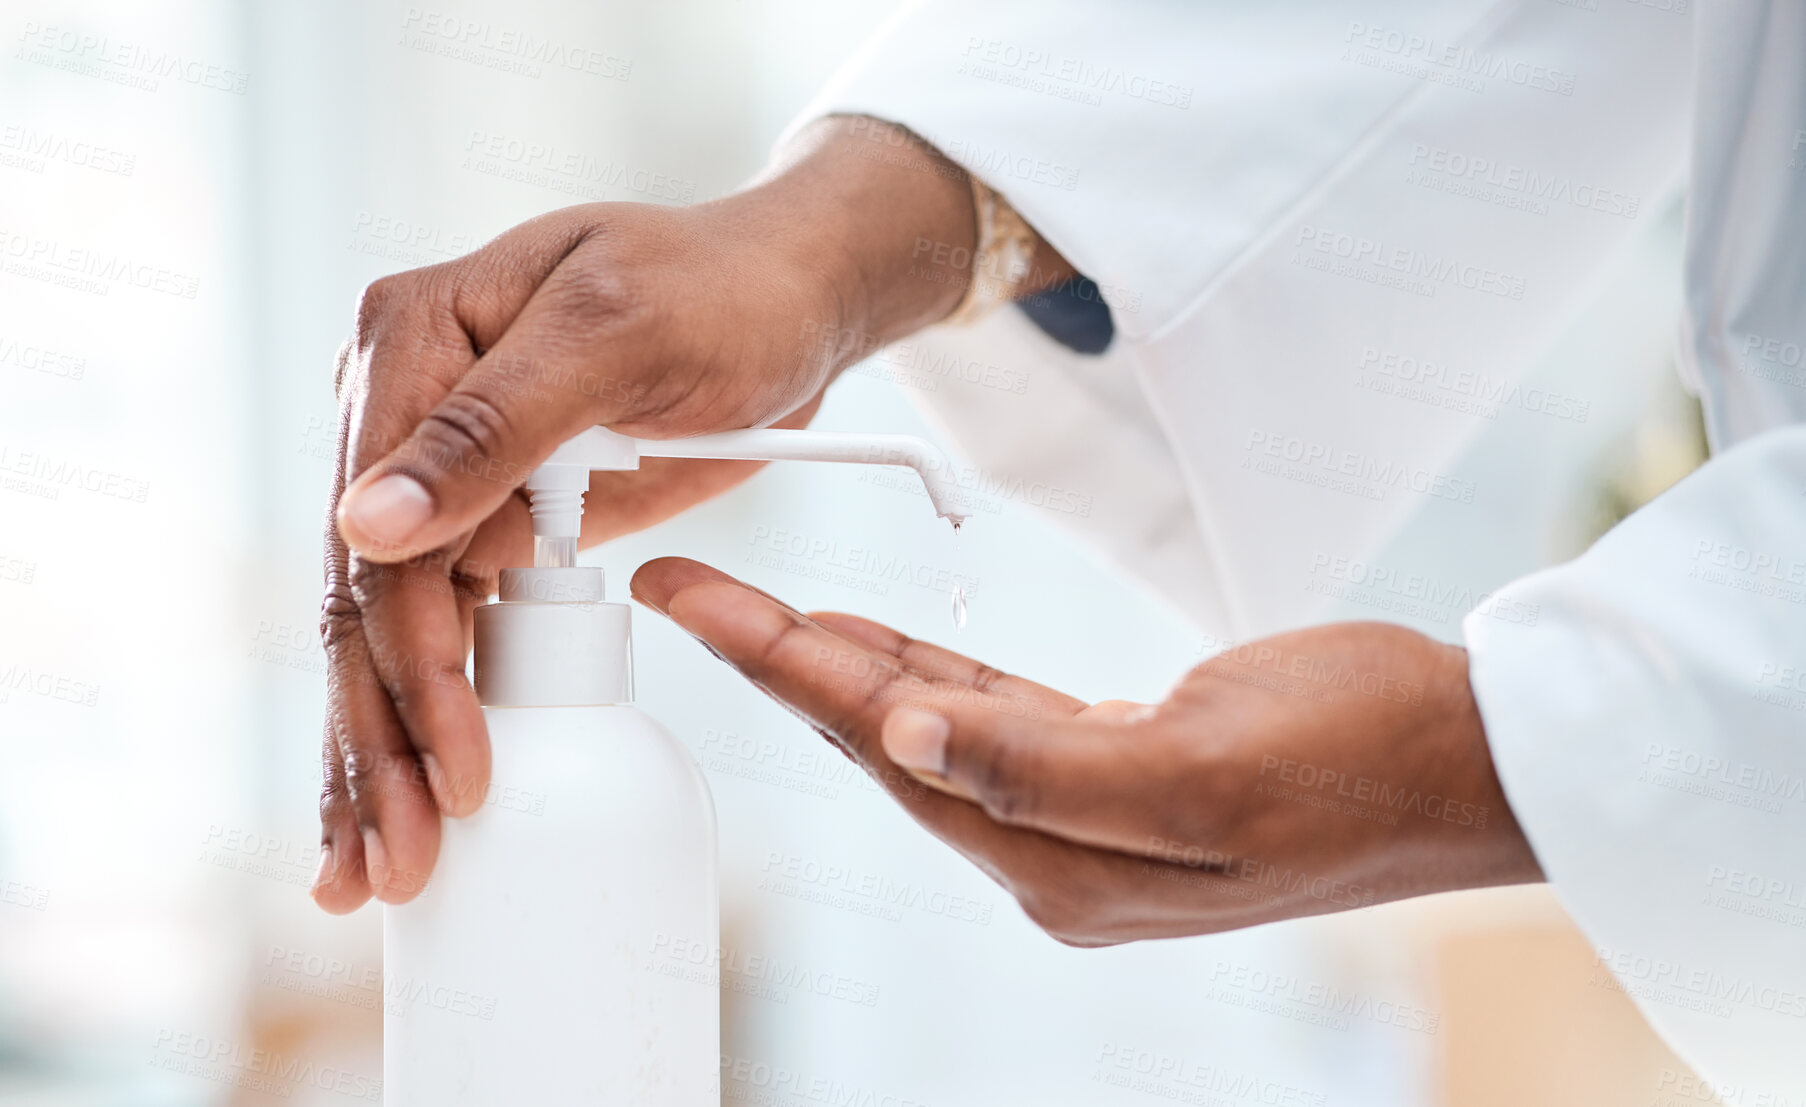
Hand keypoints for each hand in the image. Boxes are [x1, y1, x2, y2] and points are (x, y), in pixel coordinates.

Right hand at [313, 117, 989, 910]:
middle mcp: (401, 409)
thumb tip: (365, 524)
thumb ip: (496, 425)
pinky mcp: (490, 520)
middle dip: (381, 739)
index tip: (456, 769)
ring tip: (384, 867)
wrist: (787, 300)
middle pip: (369, 599)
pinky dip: (432, 712)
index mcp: (410, 340)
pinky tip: (413, 794)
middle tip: (397, 862)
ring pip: (392, 631)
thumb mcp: (618, 337)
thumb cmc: (720, 291)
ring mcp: (442, 472)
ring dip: (387, 751)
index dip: (413, 667)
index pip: (385, 536)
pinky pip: (448, 627)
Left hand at [630, 558, 1542, 943]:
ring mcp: (1079, 816)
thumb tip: (905, 739)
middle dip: (774, 657)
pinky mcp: (1111, 769)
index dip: (777, 663)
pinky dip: (917, 671)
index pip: (881, 745)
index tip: (685, 597)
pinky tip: (867, 641)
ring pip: (920, 725)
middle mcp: (1050, 851)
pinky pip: (984, 718)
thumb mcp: (1211, 765)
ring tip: (741, 605)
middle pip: (878, 737)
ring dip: (832, 662)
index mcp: (1058, 860)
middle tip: (678, 583)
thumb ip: (1047, 767)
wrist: (1468, 760)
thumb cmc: (1362, 754)